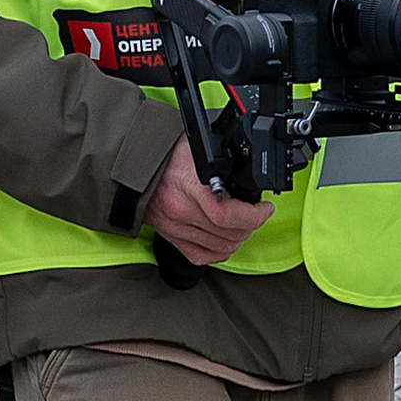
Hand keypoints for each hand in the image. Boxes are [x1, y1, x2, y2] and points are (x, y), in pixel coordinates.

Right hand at [145, 136, 273, 269]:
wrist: (136, 161)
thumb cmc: (167, 151)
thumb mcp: (199, 144)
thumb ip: (224, 155)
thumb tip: (249, 163)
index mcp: (188, 184)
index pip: (227, 214)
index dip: (254, 216)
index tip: (264, 209)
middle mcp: (180, 210)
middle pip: (229, 234)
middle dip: (251, 225)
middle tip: (255, 214)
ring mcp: (174, 226)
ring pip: (220, 247)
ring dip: (238, 238)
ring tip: (243, 225)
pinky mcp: (169, 235)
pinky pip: (200, 256)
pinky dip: (219, 252)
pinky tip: (226, 241)